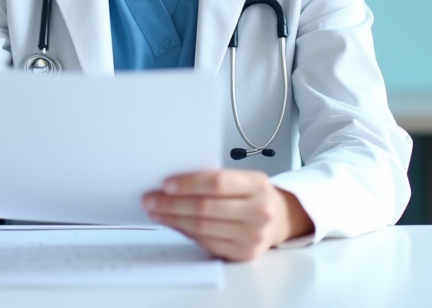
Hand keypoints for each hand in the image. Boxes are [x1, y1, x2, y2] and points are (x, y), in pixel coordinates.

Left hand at [142, 170, 312, 260]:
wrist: (279, 218)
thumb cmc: (255, 194)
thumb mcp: (243, 178)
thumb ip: (215, 179)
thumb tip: (174, 184)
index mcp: (258, 184)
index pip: (218, 183)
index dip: (189, 184)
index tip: (166, 184)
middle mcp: (259, 211)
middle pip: (206, 208)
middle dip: (173, 204)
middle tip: (151, 200)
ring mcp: (253, 235)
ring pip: (203, 227)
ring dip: (174, 220)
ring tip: (157, 212)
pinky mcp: (244, 253)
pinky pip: (207, 242)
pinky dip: (186, 233)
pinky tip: (174, 224)